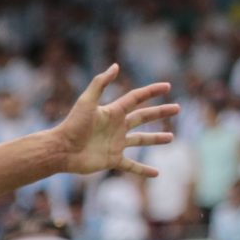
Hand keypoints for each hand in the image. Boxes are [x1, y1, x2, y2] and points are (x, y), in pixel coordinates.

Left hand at [52, 65, 177, 178]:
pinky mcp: (113, 160)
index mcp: (113, 112)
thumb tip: (116, 66)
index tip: (167, 86)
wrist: (61, 150)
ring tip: (171, 137)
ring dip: (156, 139)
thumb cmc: (72, 125)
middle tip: (177, 108)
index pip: (136, 98)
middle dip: (160, 112)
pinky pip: (132, 165)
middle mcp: (117, 127)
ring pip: (141, 140)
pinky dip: (144, 170)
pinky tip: (156, 174)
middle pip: (143, 117)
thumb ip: (100, 83)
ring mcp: (116, 144)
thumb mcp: (86, 102)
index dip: (152, 91)